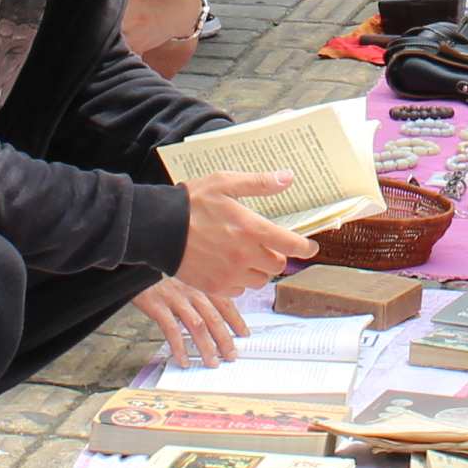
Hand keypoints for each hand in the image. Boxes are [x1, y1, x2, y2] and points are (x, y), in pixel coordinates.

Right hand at [132, 275, 252, 367]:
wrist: (135, 261)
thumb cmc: (159, 273)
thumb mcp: (185, 277)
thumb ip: (199, 291)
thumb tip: (213, 312)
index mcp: (200, 283)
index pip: (225, 302)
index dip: (236, 319)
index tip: (245, 334)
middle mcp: (191, 290)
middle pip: (214, 317)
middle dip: (225, 339)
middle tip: (231, 356)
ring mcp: (175, 298)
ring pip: (197, 325)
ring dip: (206, 347)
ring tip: (212, 362)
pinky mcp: (157, 305)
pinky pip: (171, 330)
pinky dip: (179, 347)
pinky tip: (183, 360)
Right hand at [177, 169, 318, 296]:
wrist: (157, 228)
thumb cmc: (191, 202)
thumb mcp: (225, 183)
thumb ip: (259, 183)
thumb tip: (288, 177)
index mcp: (250, 229)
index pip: (291, 245)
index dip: (305, 247)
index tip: (310, 248)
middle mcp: (244, 255)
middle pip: (277, 265)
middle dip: (276, 255)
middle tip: (265, 245)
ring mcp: (229, 274)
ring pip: (260, 280)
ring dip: (259, 270)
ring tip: (246, 255)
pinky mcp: (215, 286)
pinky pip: (240, 290)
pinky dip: (240, 280)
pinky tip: (229, 266)